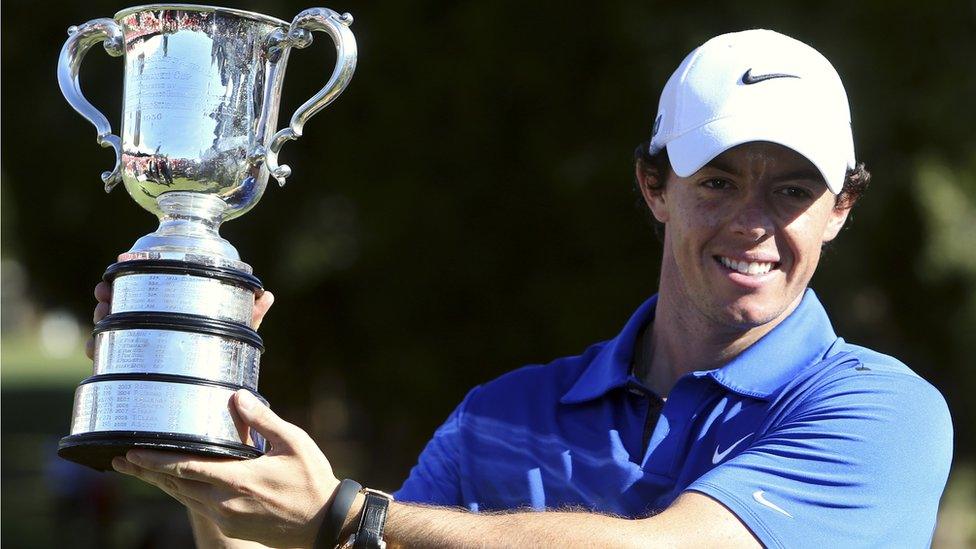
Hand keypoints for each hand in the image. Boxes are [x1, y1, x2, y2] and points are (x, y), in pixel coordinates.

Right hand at [85, 281, 274, 358]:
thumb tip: (267, 294)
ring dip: (101, 320)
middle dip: (110, 296)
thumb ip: (249, 319)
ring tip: (101, 316)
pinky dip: (100, 351)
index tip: (123, 262)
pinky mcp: (133, 371)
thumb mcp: (235, 339)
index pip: (149, 289)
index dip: (133, 274)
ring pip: (112, 329)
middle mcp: (154, 329)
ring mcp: (141, 349)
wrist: (217, 409)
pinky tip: (96, 349)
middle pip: (125, 306)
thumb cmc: (226, 367)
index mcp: (175, 316)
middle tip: (105, 295)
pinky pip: (110, 358)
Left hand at [112, 390, 338, 547]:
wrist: (323, 524)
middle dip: (147, 472)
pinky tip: (174, 484)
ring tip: (138, 470)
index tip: (132, 451)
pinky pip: (197, 507)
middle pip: (176, 486)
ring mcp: (226, 518)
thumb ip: (264, 419)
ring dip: (160, 483)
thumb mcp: (294, 443)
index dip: (156, 460)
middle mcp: (226, 503)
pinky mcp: (231, 527)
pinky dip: (181, 493)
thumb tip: (237, 396)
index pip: (187, 468)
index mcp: (239, 480)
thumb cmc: (311, 481)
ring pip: (184, 498)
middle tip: (120, 461)